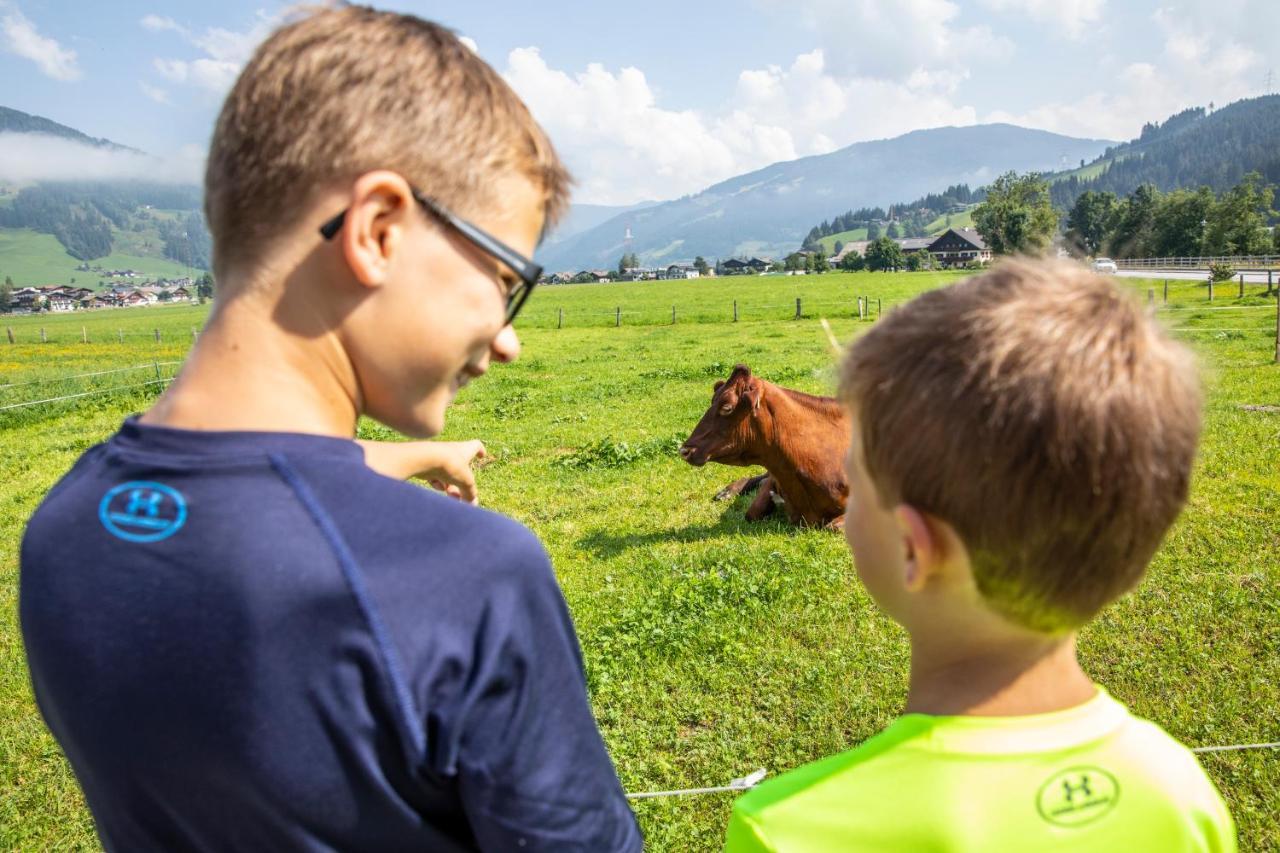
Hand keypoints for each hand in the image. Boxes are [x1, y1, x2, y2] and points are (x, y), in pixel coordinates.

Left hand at [357, 439, 487, 503]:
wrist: (423, 459)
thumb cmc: (449, 464)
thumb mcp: (465, 481)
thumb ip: (470, 492)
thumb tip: (472, 503)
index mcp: (465, 450)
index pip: (475, 445)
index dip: (480, 451)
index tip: (481, 456)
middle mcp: (452, 451)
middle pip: (461, 468)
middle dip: (462, 483)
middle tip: (461, 495)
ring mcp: (438, 457)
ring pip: (448, 474)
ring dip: (451, 486)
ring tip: (449, 494)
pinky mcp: (426, 463)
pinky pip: (435, 475)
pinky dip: (437, 483)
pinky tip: (436, 486)